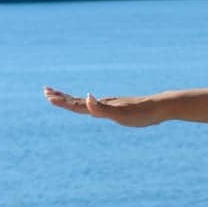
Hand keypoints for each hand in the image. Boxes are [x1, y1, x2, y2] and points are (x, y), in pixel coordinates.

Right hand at [43, 87, 165, 128]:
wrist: (162, 107)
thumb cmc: (142, 113)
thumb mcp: (120, 114)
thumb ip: (101, 109)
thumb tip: (85, 97)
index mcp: (102, 106)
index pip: (77, 104)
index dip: (62, 102)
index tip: (47, 95)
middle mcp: (105, 104)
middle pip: (79, 101)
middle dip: (62, 98)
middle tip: (46, 92)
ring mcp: (112, 105)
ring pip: (88, 103)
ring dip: (73, 100)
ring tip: (62, 97)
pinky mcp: (120, 109)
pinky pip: (100, 106)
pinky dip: (89, 105)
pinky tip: (90, 103)